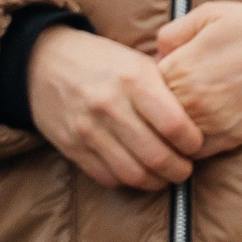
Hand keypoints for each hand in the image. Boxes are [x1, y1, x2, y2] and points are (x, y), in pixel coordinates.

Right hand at [26, 26, 203, 188]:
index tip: (197, 145)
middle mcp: (110, 105)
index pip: (174, 124)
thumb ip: (164, 84)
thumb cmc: (100, 60)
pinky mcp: (72, 147)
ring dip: (156, 181)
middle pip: (157, 156)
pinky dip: (128, 181)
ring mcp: (88, 130)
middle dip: (179, 169)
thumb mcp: (135, 59)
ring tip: (165, 175)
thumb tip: (200, 110)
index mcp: (133, 79)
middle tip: (186, 168)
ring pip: (134, 174)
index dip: (193, 142)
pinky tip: (137, 171)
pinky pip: (108, 177)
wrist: (41, 61)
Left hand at [154, 0, 241, 157]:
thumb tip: (155, 53)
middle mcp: (191, 100)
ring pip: (170, 138)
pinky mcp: (230, 140)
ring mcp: (211, 124)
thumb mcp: (210, 14)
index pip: (142, 85)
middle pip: (152, 114)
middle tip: (162, 96)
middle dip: (154, 106)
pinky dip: (189, 144)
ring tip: (177, 114)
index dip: (146, 80)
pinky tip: (194, 130)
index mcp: (181, 67)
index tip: (155, 75)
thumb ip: (173, 32)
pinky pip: (195, 153)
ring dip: (169, 128)